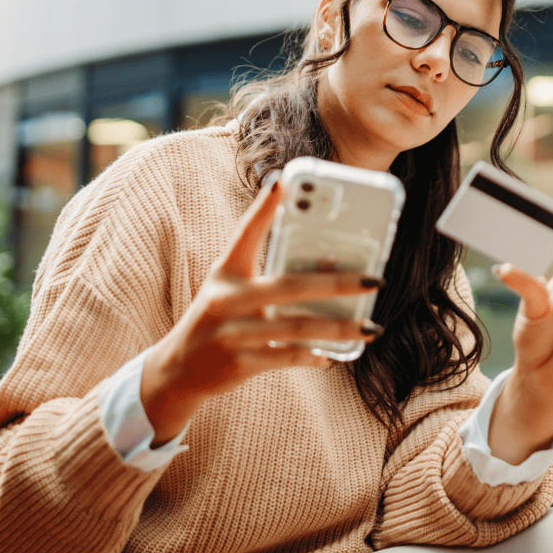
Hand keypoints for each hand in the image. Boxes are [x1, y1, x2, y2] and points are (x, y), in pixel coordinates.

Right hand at [140, 177, 382, 444]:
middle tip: (374, 279)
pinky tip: (331, 356)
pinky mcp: (239, 363)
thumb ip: (262, 275)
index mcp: (225, 273)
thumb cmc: (214, 320)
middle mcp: (227, 299)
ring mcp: (233, 332)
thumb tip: (322, 266)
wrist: (178, 371)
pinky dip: (312, 356)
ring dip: (339, 328)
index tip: (283, 182)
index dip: (263, 208)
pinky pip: (287, 357)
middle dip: (337, 282)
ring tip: (371, 326)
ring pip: (298, 327)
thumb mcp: (226, 289)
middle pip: (291, 285)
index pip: (245, 234)